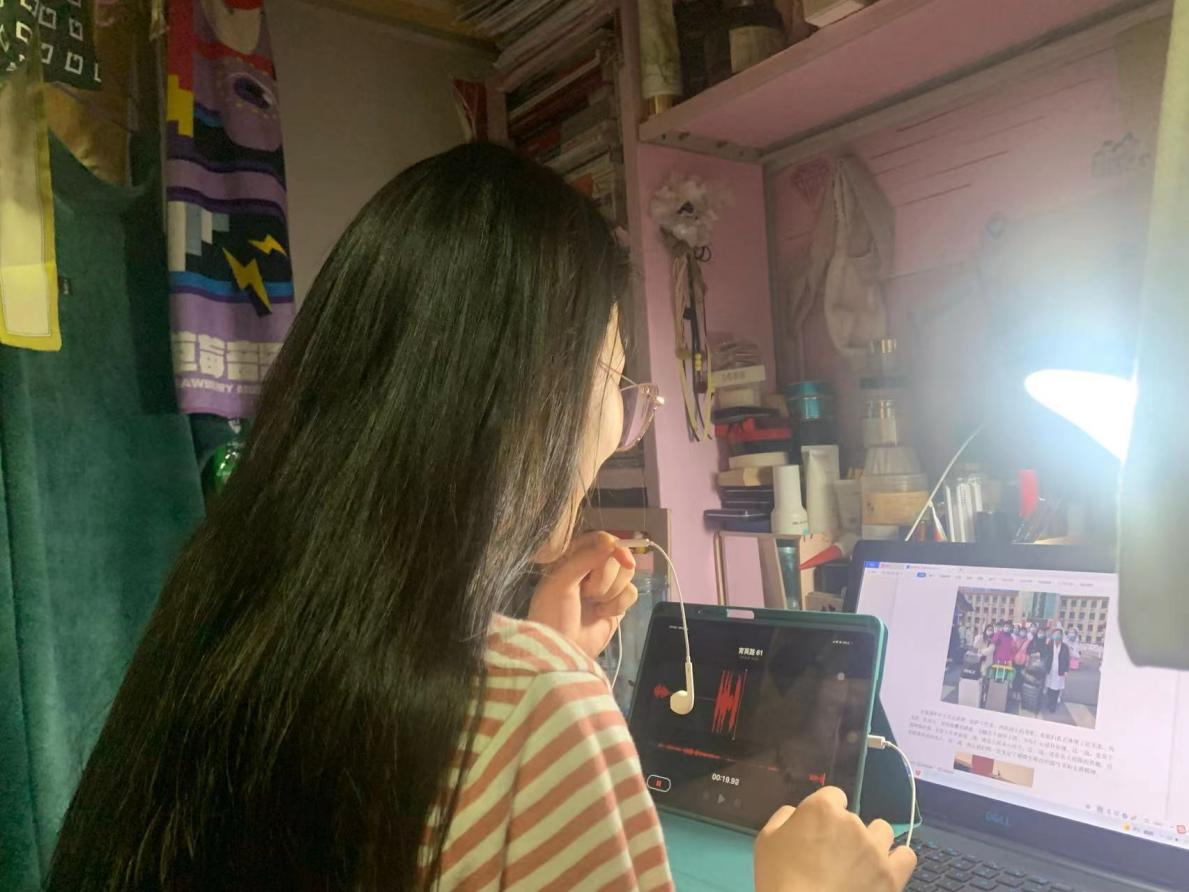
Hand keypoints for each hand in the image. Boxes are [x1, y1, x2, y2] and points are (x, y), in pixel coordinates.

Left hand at [528, 531, 637, 658]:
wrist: (562, 652)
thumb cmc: (553, 615)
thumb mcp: (561, 583)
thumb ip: (585, 558)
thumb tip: (612, 542)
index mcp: (572, 557)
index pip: (600, 539)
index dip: (612, 546)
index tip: (620, 558)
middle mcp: (590, 568)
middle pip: (617, 556)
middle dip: (605, 578)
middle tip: (587, 593)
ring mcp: (605, 586)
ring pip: (627, 574)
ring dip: (611, 591)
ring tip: (593, 604)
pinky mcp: (617, 603)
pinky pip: (632, 592)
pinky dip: (618, 604)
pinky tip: (602, 614)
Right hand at [754, 787, 916, 891]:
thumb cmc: (779, 879)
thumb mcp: (767, 841)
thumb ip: (784, 818)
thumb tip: (798, 813)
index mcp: (823, 809)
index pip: (833, 796)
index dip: (825, 813)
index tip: (818, 832)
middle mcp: (853, 823)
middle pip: (856, 817)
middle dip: (845, 832)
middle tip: (831, 856)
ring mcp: (875, 849)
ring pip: (883, 831)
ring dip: (872, 842)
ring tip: (860, 863)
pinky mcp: (892, 876)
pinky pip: (907, 856)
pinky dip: (897, 860)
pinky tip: (883, 870)